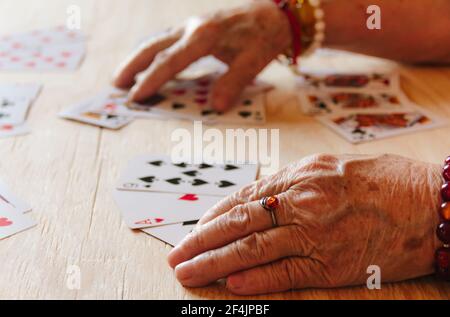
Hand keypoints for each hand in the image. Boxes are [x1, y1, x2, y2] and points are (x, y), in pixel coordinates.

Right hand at [113, 0, 290, 110]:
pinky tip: (149, 62)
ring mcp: (191, 25)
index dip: (151, 80)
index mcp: (204, 35)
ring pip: (156, 40)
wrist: (275, 12)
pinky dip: (153, 53)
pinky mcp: (195, 27)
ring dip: (138, 57)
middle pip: (153, 46)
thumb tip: (215, 106)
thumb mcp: (254, 60)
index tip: (136, 96)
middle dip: (133, 65)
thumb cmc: (265, 35)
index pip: (170, 60)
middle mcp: (192, 27)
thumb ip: (233, 82)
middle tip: (116, 85)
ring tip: (123, 76)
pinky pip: (166, 40)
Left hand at [167, 154, 441, 294]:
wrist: (430, 202)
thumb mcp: (332, 167)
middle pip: (239, 224)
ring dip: (216, 263)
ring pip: (253, 249)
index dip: (214, 215)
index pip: (244, 198)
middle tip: (176, 255)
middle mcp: (303, 201)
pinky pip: (286, 273)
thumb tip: (260, 200)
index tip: (193, 228)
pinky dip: (256, 280)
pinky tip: (231, 285)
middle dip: (201, 241)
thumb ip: (294, 182)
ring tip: (188, 273)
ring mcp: (316, 234)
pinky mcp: (332, 263)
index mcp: (301, 175)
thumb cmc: (383, 181)